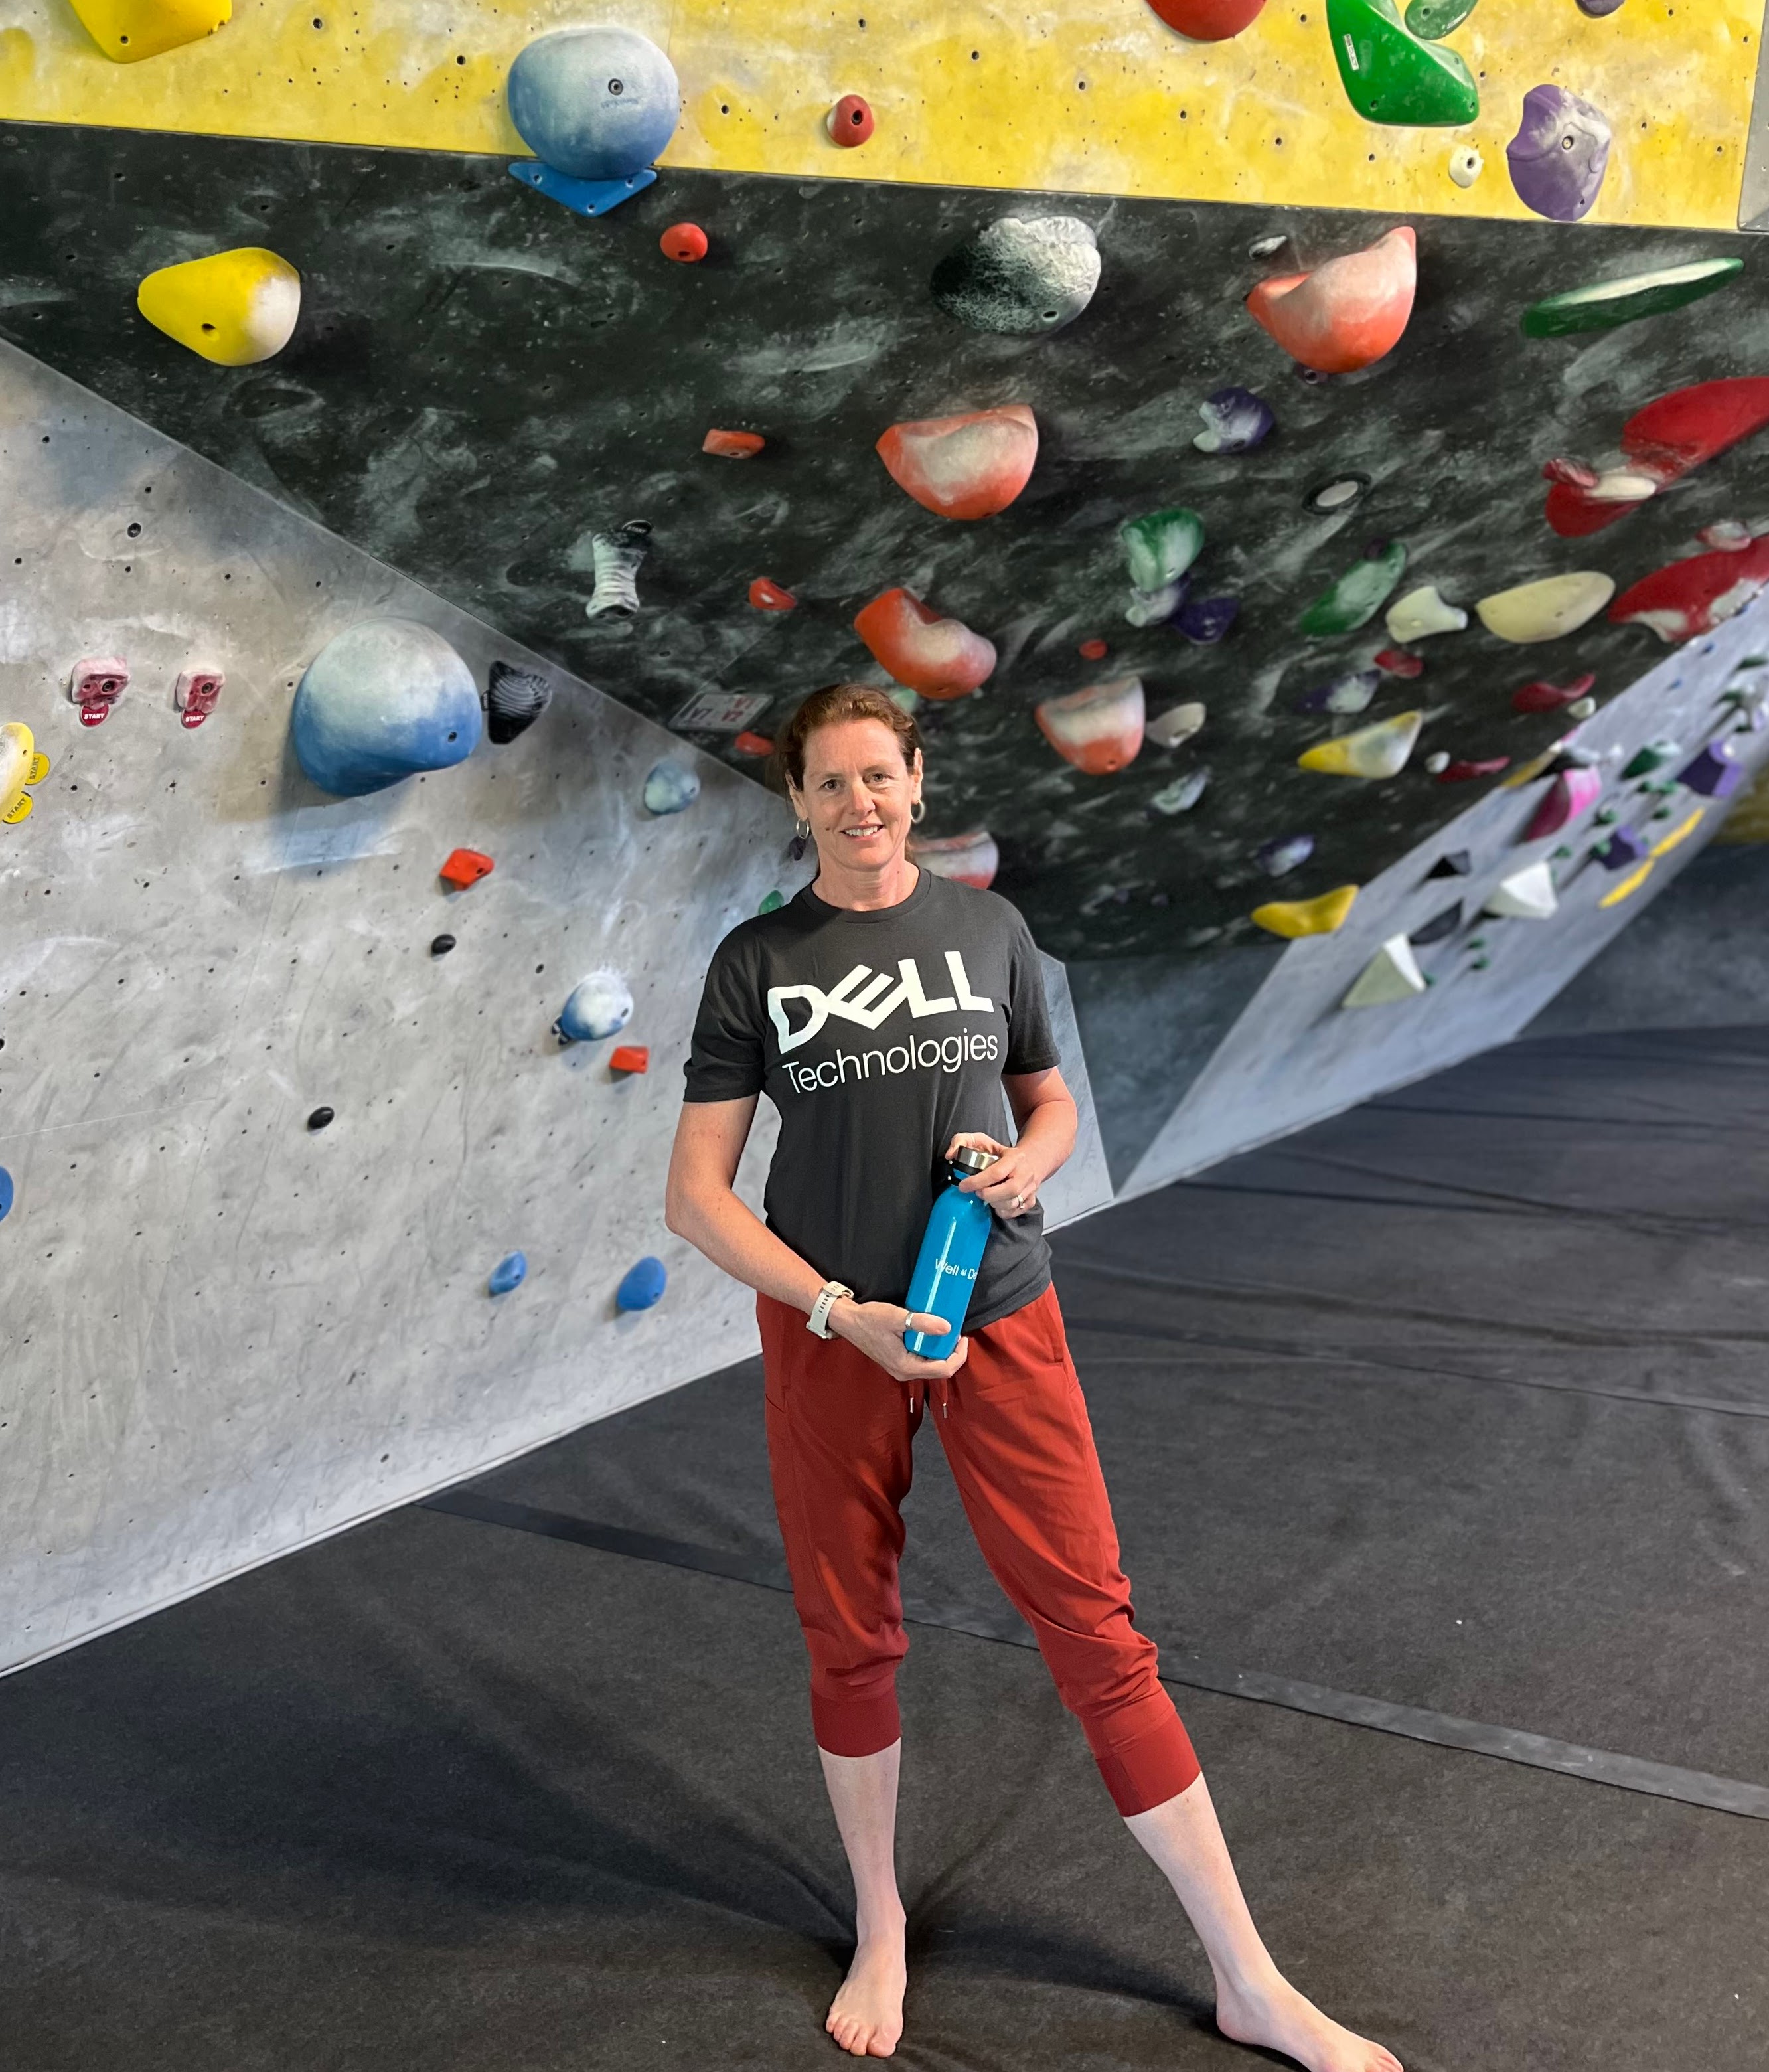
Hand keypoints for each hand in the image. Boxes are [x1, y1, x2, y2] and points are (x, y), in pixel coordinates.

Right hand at [831, 1298, 969, 1382]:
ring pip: (930, 1366)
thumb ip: (923, 1323)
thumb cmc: (869, 1319)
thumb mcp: (897, 1318)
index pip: (943, 1370)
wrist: (848, 1321)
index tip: (962, 1338)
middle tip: (957, 1334)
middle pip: (939, 1370)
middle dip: (952, 1354)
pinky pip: (921, 1361)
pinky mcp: (897, 1361)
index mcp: (905, 1366)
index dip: (958, 1356)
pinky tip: (931, 1335)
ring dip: (942, 1352)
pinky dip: (930, 1350)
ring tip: (947, 1333)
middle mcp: (904, 1372)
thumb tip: (947, 1328)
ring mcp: (900, 1368)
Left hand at [944, 1130, 1041, 1218]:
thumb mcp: (983, 1140)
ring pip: (1012, 1203)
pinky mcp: (1031, 1199)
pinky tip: (997, 1202)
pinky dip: (1003, 1211)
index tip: (964, 1186)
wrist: (1032, 1159)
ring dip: (995, 1204)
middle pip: (1009, 1191)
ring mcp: (1030, 1188)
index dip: (977, 1182)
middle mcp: (1025, 1173)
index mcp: (1014, 1157)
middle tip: (978, 1193)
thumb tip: (950, 1154)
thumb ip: (962, 1141)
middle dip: (988, 1195)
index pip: (996, 1172)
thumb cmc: (1003, 1153)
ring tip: (988, 1195)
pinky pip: (1015, 1212)